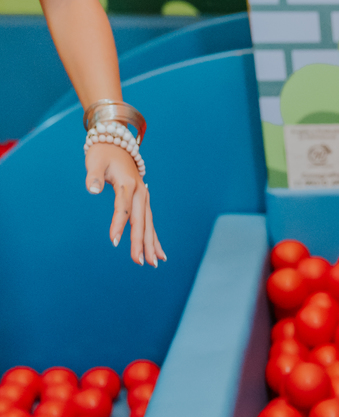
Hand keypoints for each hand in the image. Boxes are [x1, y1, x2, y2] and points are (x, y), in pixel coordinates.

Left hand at [85, 142, 165, 266]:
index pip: (123, 208)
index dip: (118, 225)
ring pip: (148, 225)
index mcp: (128, 184)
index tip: (114, 242)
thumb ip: (94, 176)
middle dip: (140, 242)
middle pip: (141, 221)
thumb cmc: (103, 154)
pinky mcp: (144, 203)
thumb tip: (93, 190)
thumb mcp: (95, 161)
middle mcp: (140, 194)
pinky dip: (154, 239)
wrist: (117, 144)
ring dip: (151, 245)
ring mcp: (144, 199)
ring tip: (154, 263)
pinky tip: (160, 254)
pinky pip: (150, 224)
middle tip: (141, 262)